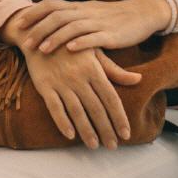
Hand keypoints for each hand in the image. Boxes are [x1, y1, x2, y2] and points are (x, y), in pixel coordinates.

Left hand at [18, 0, 168, 54]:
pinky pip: (95, 38)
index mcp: (78, 7)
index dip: (34, 13)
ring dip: (56, 38)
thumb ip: (71, 17)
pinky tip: (71, 50)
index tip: (19, 24)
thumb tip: (47, 22)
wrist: (142, 14)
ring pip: (73, 27)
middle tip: (25, 44)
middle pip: (57, 16)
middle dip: (39, 29)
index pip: (51, 5)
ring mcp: (99, 23)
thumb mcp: (89, 14)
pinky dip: (82, 43)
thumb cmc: (112, 18)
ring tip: (42, 50)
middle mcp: (86, 12)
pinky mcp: (112, 34)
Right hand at [18, 43, 142, 148]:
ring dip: (86, 130)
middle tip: (112, 146)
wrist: (40, 31)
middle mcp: (79, 77)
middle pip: (96, 108)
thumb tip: (138, 80)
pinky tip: (70, 135)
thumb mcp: (94, 52)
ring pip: (77, 111)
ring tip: (94, 145)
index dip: (119, 117)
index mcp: (93, 69)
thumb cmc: (71, 43)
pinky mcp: (44, 85)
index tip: (126, 134)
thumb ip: (114, 70)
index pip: (111, 98)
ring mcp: (61, 82)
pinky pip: (54, 107)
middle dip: (106, 129)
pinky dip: (62, 122)